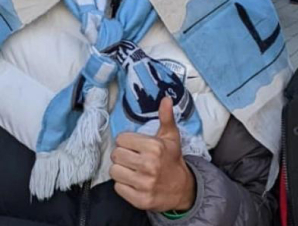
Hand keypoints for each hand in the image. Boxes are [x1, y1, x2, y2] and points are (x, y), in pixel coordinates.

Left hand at [109, 97, 195, 212]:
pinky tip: (134, 182)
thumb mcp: (171, 137)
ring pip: (114, 171)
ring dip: (121, 170)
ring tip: (132, 170)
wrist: (183, 189)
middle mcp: (149, 165)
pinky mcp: (140, 199)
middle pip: (116, 155)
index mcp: (154, 147)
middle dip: (122, 155)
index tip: (134, 146)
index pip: (121, 139)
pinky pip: (118, 188)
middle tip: (132, 158)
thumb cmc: (172, 160)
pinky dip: (123, 185)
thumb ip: (166, 117)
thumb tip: (166, 98)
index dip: (126, 142)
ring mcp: (144, 184)